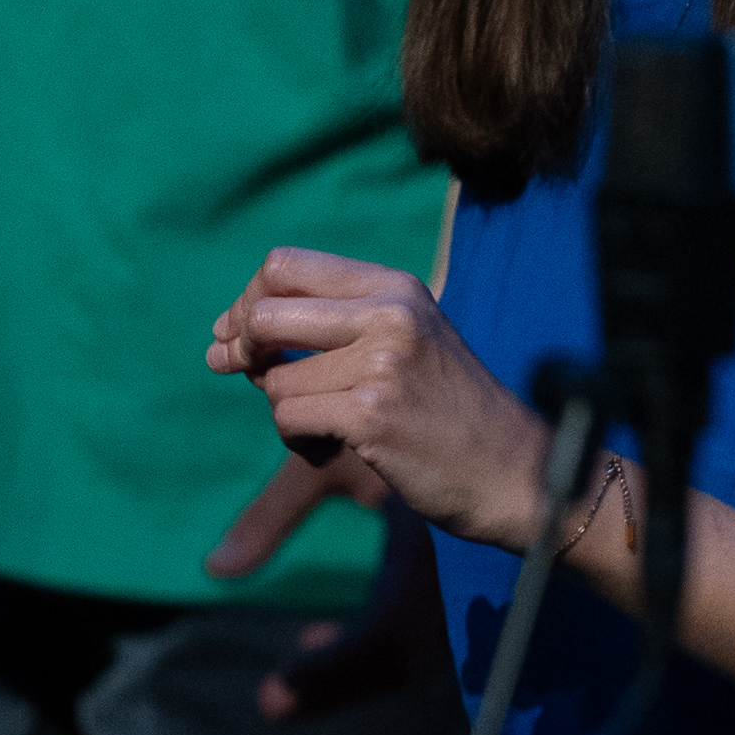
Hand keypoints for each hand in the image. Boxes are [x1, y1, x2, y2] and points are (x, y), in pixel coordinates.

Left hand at [209, 249, 560, 553]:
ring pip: (273, 380)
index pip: (284, 265)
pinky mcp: (372, 414)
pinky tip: (340, 447)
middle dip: (241, 350)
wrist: (516, 470)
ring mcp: (383, 363)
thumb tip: (217, 342)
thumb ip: (322, 330)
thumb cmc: (447, 413)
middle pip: (265, 314)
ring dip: (286, 411)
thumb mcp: (400, 344)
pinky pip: (289, 421)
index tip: (238, 337)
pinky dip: (301, 441)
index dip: (246, 301)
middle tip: (248, 376)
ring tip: (331, 425)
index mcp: (395, 287)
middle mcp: (391, 314)